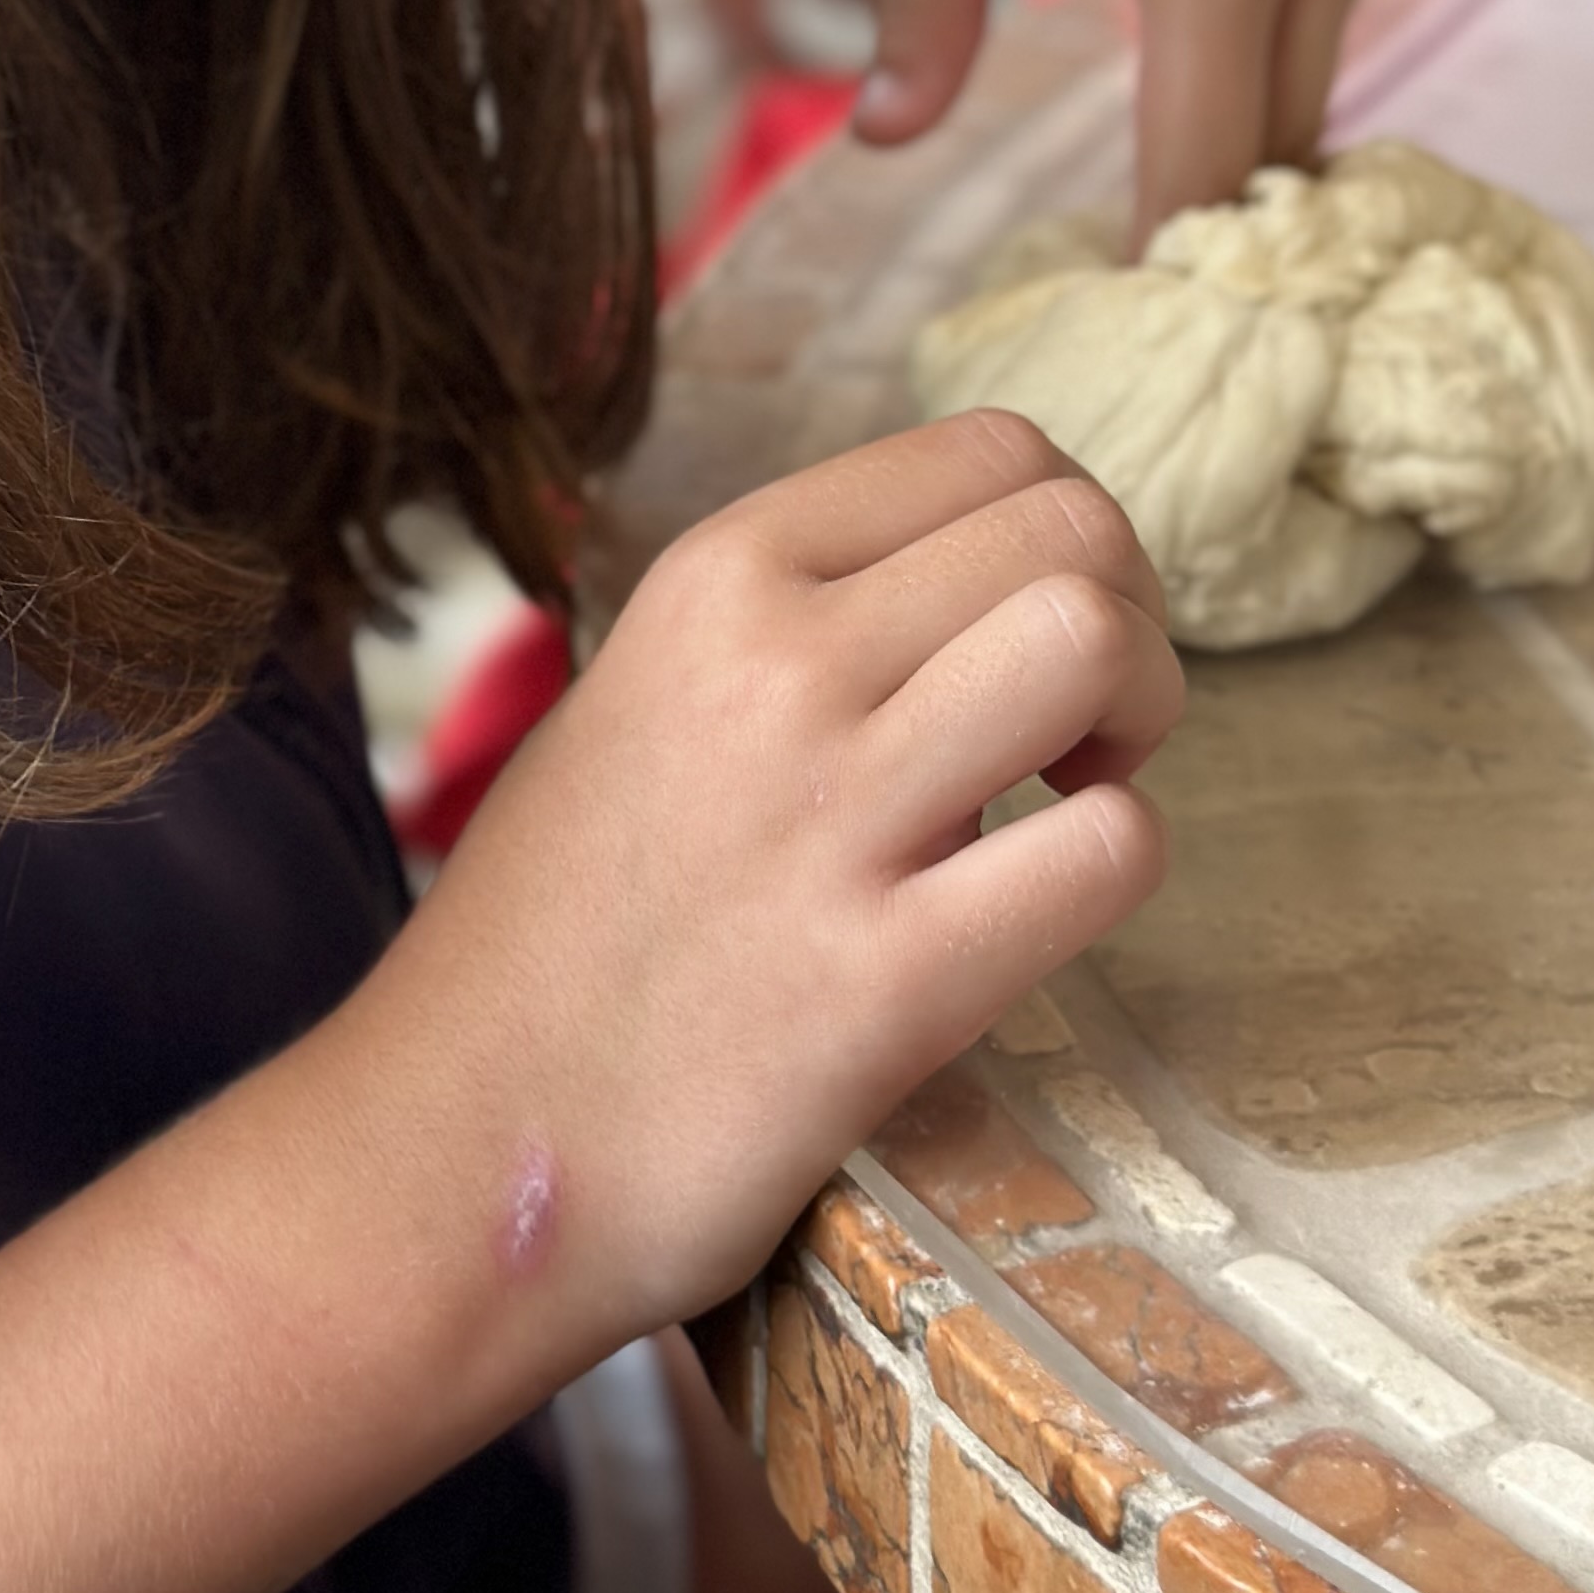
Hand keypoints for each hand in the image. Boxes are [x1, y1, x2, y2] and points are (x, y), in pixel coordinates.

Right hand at [364, 411, 1180, 1347]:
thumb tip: (952, 600)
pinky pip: (1104, 853)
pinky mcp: (888, 984)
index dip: (1062, 534)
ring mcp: (832, 815)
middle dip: (1129, 619)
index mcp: (718, 574)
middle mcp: (777, 660)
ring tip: (1075, 795)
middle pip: (1070, 528)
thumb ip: (788, 629)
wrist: (453, 1143)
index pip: (988, 449)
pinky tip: (1041, 906)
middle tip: (1081, 729)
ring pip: (1092, 644)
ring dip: (1140, 717)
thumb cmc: (551, 930)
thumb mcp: (639, 695)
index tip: (1030, 631)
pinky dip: (1119, 864)